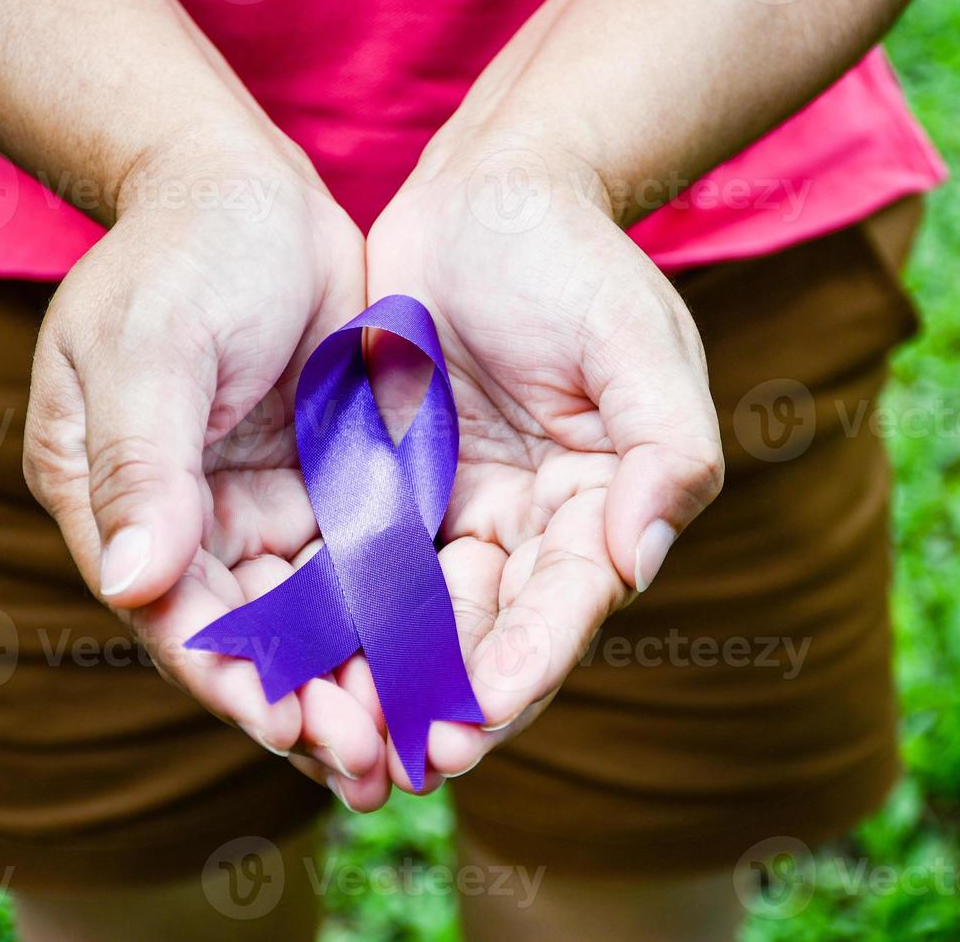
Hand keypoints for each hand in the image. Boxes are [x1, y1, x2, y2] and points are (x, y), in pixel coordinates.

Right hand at [24, 137, 391, 809]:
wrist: (249, 190)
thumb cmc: (183, 255)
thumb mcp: (149, 346)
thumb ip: (142, 464)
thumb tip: (136, 586)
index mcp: (118, 503)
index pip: (177, 615)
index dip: (234, 678)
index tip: (296, 731)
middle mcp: (188, 524)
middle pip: (253, 639)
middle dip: (311, 706)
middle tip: (380, 767)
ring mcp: (261, 509)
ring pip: (315, 620)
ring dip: (362, 681)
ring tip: (422, 744)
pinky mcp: (328, 486)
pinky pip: (364, 568)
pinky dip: (396, 619)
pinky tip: (446, 661)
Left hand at [364, 140, 724, 788]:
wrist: (491, 196)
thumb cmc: (578, 262)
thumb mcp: (639, 344)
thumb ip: (666, 451)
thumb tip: (635, 561)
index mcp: (601, 508)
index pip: (564, 606)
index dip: (524, 668)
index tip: (471, 722)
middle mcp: (532, 528)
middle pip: (490, 634)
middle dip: (448, 700)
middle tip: (396, 762)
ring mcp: (458, 513)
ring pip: (419, 617)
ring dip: (385, 680)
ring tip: (335, 737)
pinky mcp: (392, 490)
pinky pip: (360, 563)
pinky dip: (335, 613)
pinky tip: (293, 655)